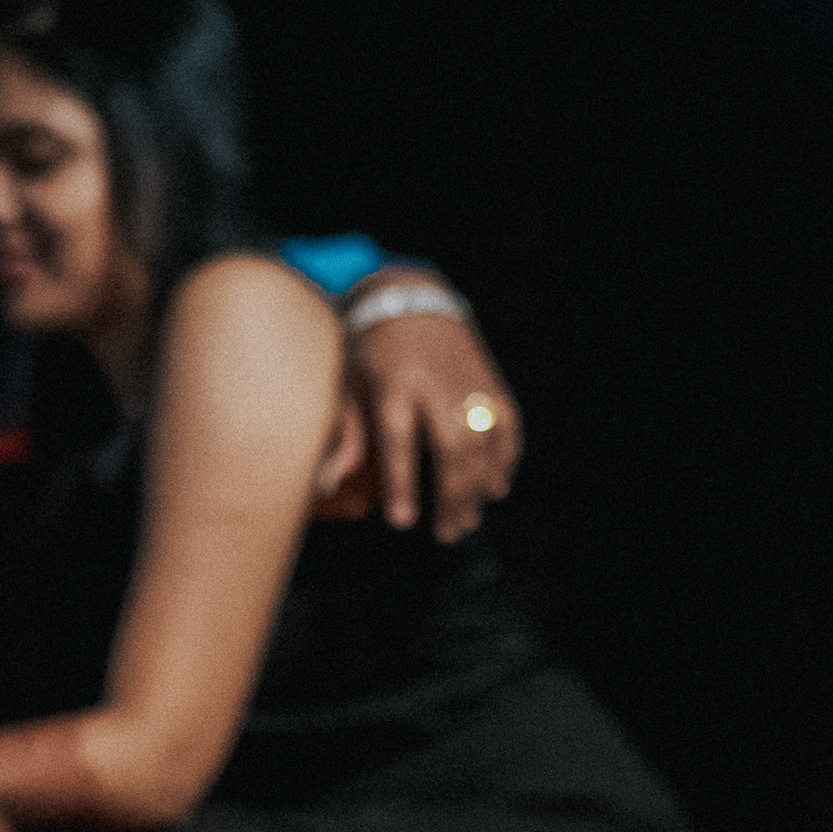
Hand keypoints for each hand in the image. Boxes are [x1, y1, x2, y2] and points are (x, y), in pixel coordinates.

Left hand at [340, 285, 521, 541]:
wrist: (408, 297)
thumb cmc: (367, 348)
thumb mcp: (346, 383)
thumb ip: (346, 432)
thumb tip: (326, 482)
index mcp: (393, 384)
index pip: (399, 441)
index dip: (402, 483)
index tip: (403, 522)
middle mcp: (435, 384)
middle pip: (451, 448)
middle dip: (451, 496)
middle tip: (446, 534)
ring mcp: (467, 381)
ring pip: (483, 442)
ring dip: (478, 487)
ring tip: (467, 521)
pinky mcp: (489, 379)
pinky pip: (506, 423)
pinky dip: (505, 458)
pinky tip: (496, 487)